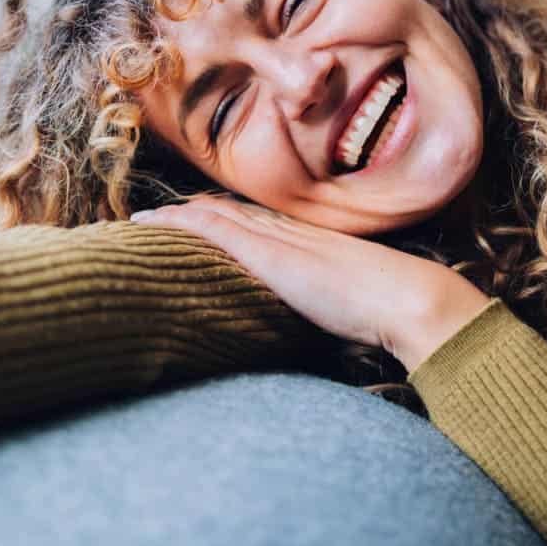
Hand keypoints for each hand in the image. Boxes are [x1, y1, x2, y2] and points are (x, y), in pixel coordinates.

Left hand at [129, 197, 491, 372]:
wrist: (407, 298)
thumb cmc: (390, 311)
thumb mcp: (353, 308)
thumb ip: (333, 311)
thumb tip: (330, 333)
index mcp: (309, 243)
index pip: (255, 223)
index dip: (220, 221)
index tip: (191, 225)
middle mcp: (288, 231)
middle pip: (228, 212)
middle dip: (189, 214)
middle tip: (151, 219)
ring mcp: (277, 238)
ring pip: (213, 214)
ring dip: (174, 215)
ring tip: (139, 220)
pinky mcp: (268, 252)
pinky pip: (212, 227)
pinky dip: (178, 221)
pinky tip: (149, 222)